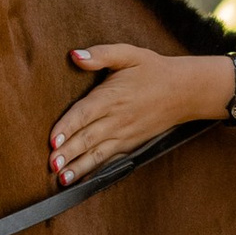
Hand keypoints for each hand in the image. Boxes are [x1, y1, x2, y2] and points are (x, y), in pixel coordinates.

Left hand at [49, 43, 228, 185]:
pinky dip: (95, 171)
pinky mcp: (130, 144)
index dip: (67, 127)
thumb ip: (101, 54)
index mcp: (112, 96)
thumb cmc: (153, 70)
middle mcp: (117, 118)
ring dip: (79, 167)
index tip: (52, 140)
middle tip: (51, 165)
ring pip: (97, 154)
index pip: (85, 113)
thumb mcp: (129, 54)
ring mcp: (124, 134)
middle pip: (88, 138)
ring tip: (62, 179)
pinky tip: (82, 180)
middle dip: (68, 153)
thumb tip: (75, 55)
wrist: (184, 91)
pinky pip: (109, 160)